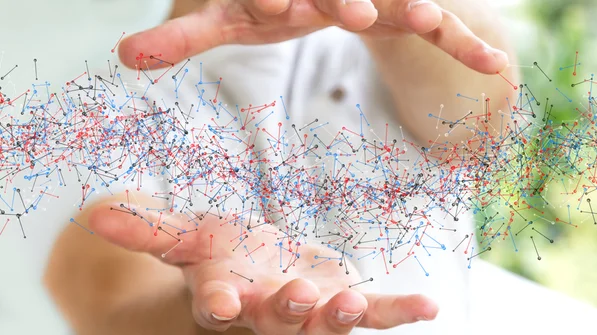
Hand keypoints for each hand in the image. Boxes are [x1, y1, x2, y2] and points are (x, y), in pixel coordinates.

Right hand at [89, 199, 437, 333]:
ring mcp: (310, 312)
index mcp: (227, 295)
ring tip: (357, 305)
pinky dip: (399, 312)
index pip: (216, 305)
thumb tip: (99, 216)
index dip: (217, 304)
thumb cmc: (222, 252)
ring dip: (339, 317)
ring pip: (325, 321)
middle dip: (286, 311)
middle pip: (277, 319)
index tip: (217, 302)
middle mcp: (269, 313)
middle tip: (298, 298)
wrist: (259, 267)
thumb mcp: (188, 237)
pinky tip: (428, 308)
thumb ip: (151, 231)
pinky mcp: (342, 302)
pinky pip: (375, 314)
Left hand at [118, 0, 506, 74]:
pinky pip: (441, 28)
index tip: (269, 3)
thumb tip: (123, 56)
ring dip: (408, 8)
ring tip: (425, 16)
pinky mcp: (414, 12)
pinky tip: (493, 68)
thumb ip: (186, 36)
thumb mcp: (238, 20)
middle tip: (343, 9)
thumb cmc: (287, 3)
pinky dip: (464, 45)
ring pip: (394, 1)